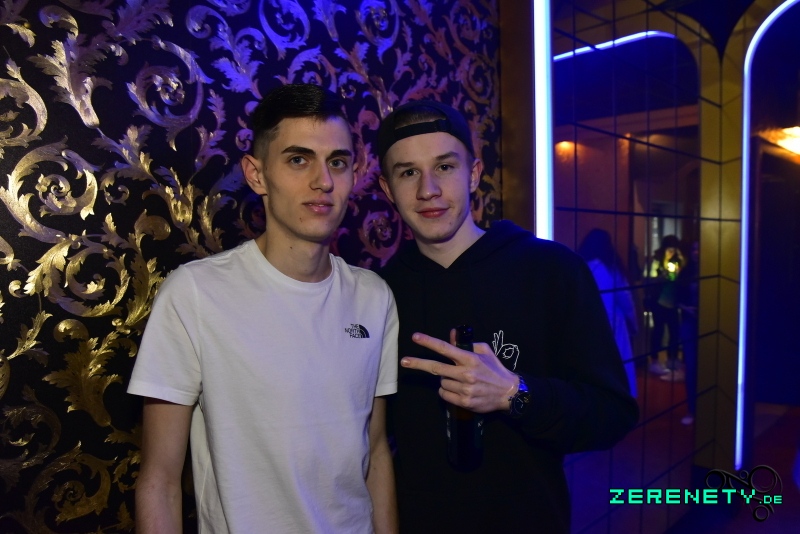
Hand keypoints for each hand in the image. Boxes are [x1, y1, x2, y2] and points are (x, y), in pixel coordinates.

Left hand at [401, 330, 518, 413]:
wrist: (509, 393)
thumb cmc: (495, 370)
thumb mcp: (484, 352)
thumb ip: (466, 343)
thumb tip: (451, 334)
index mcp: (470, 359)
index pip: (445, 348)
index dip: (429, 342)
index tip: (415, 337)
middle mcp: (465, 373)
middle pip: (435, 368)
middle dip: (418, 363)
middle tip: (404, 361)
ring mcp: (464, 389)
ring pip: (441, 383)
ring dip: (444, 380)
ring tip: (457, 380)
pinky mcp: (464, 402)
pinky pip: (444, 395)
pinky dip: (447, 392)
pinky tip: (457, 390)